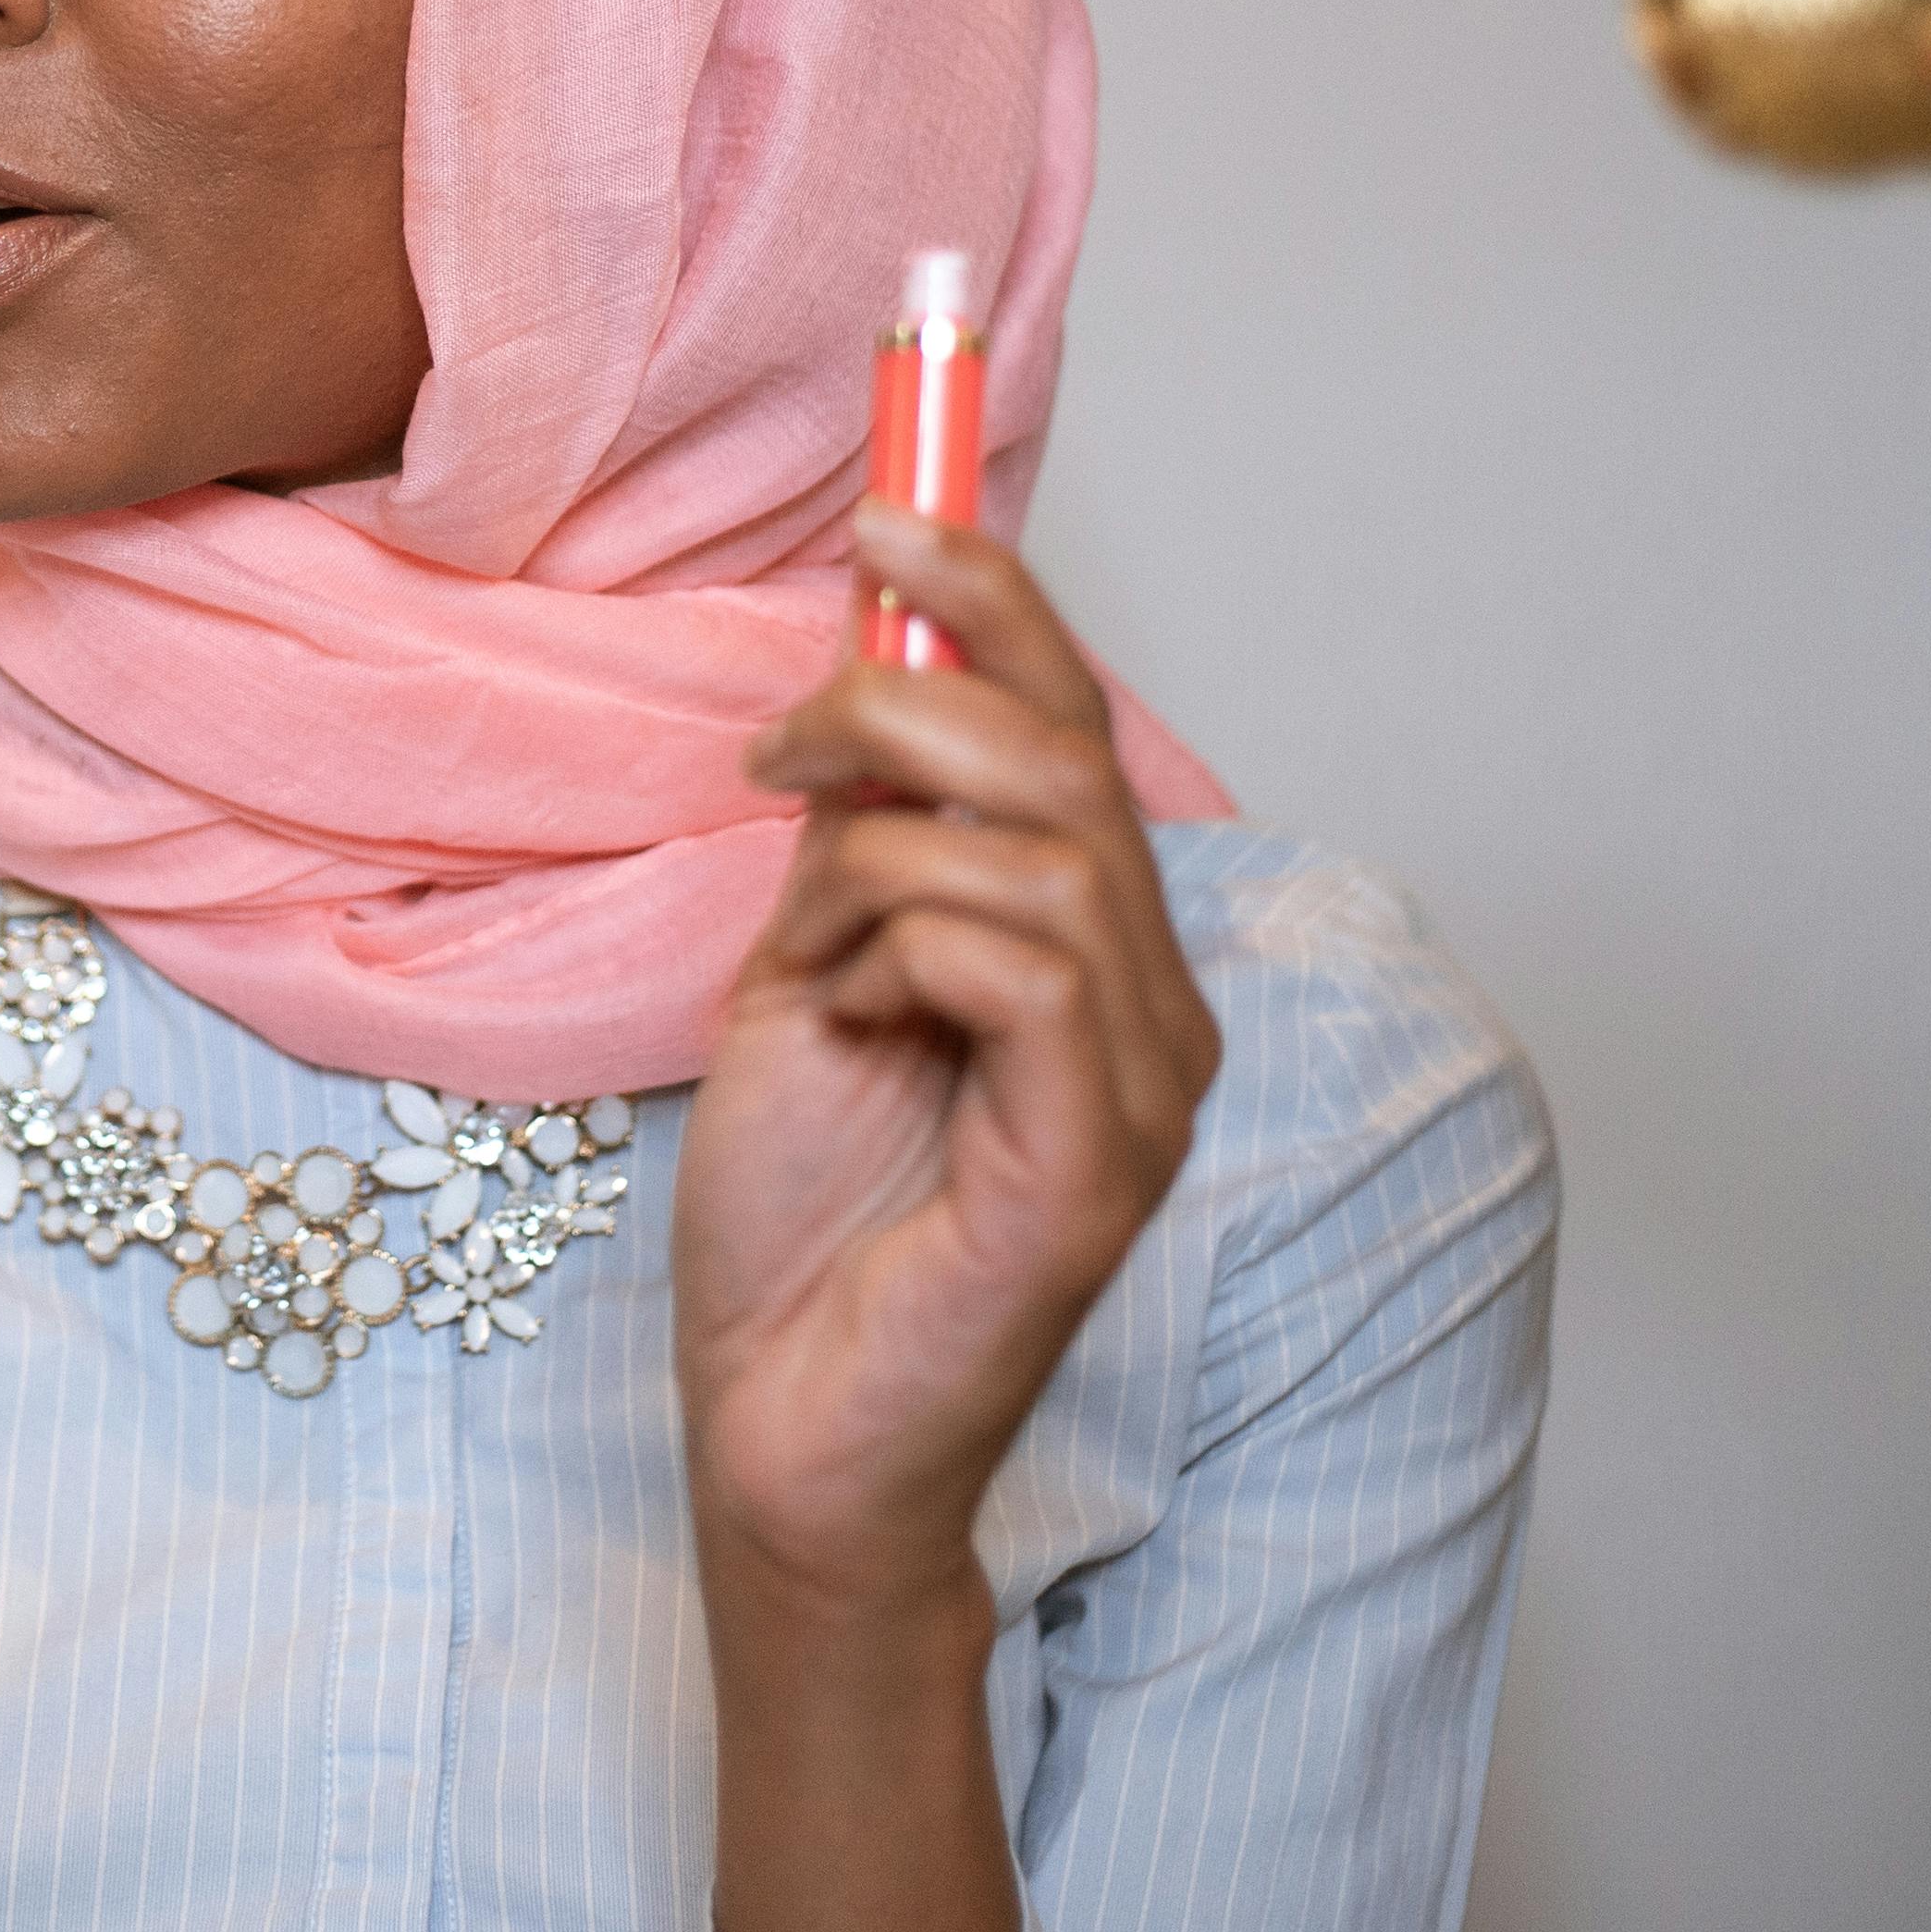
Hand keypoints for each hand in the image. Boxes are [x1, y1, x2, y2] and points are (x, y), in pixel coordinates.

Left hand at [672, 505, 1220, 1605]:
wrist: (778, 1423)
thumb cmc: (799, 1217)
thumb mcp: (810, 966)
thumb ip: (862, 835)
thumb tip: (864, 670)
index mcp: (1095, 947)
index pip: (1073, 722)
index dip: (995, 597)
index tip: (887, 508)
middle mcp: (1152, 1004)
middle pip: (1066, 755)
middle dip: (902, 700)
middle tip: (780, 747)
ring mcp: (1142, 1087)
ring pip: (1040, 847)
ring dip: (878, 857)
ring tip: (805, 947)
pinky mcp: (1100, 1164)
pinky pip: (1021, 964)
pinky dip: (901, 951)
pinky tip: (850, 1016)